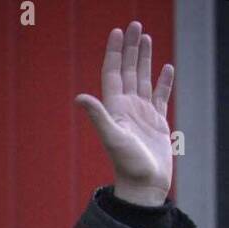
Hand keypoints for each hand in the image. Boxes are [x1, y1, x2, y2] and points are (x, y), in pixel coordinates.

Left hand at [74, 21, 173, 206]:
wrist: (143, 184)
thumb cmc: (127, 164)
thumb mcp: (112, 137)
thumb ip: (98, 116)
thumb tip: (79, 97)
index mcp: (115, 108)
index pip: (114, 73)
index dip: (115, 52)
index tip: (118, 32)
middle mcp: (127, 108)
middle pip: (129, 71)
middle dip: (131, 48)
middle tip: (135, 25)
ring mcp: (143, 114)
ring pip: (144, 79)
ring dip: (145, 59)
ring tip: (146, 38)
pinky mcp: (157, 121)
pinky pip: (161, 95)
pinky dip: (164, 81)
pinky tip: (166, 67)